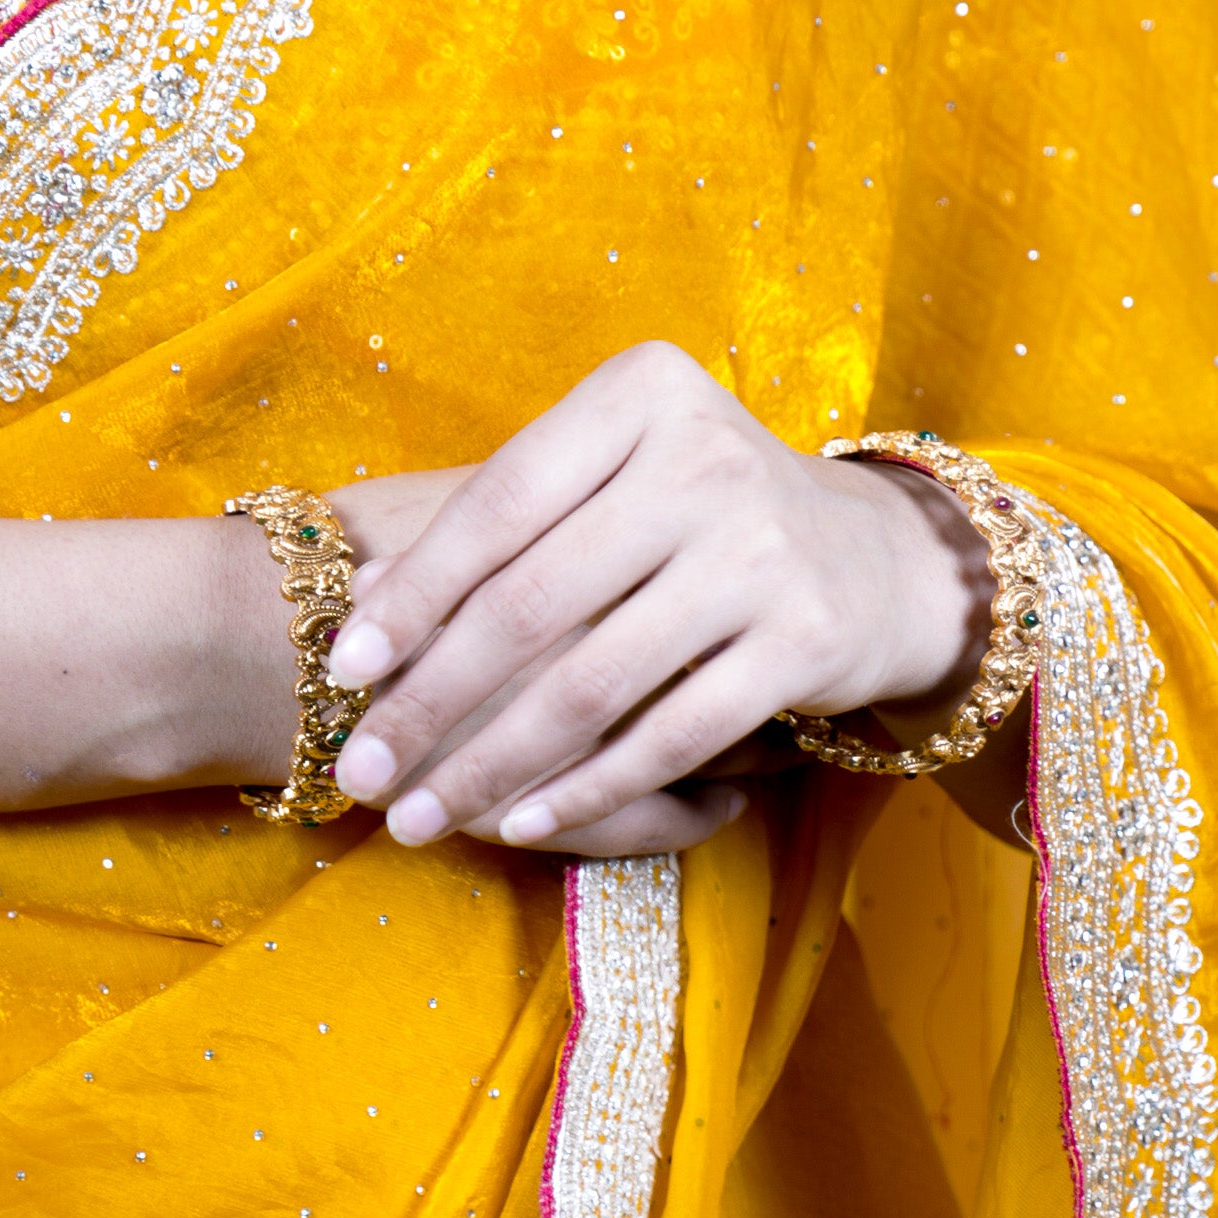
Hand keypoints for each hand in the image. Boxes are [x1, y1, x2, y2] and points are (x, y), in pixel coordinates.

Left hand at [319, 346, 988, 857]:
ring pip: (592, 684)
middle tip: (363, 770)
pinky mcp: (805, 640)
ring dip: (491, 765)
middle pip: (532, 604)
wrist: (875, 558)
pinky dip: (586, 787)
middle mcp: (707, 460)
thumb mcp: (610, 482)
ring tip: (420, 816)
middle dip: (431, 702)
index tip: (343, 670)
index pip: (500, 501)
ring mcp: (762, 552)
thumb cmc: (693, 517)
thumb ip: (504, 526)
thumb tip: (368, 610)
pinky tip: (520, 823)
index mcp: (644, 394)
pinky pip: (669, 736)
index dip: (416, 592)